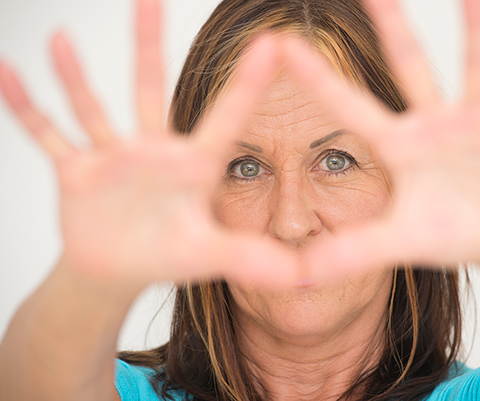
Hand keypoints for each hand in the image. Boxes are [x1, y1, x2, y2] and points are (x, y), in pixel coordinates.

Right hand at [0, 0, 297, 287]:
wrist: (119, 270)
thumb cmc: (169, 256)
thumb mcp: (213, 256)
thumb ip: (255, 259)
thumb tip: (306, 276)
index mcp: (193, 165)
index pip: (225, 117)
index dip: (247, 83)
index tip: (272, 42)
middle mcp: (153, 150)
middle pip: (149, 87)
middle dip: (148, 43)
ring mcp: (113, 157)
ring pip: (93, 105)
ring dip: (75, 75)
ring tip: (59, 37)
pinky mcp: (77, 171)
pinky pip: (49, 135)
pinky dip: (26, 108)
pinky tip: (7, 74)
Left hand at [281, 0, 479, 280]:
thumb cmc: (451, 240)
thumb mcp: (398, 242)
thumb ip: (349, 254)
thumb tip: (296, 274)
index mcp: (399, 146)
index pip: (349, 105)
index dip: (316, 76)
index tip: (282, 43)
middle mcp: (432, 124)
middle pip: (408, 63)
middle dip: (391, 23)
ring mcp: (474, 119)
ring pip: (472, 61)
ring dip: (473, 24)